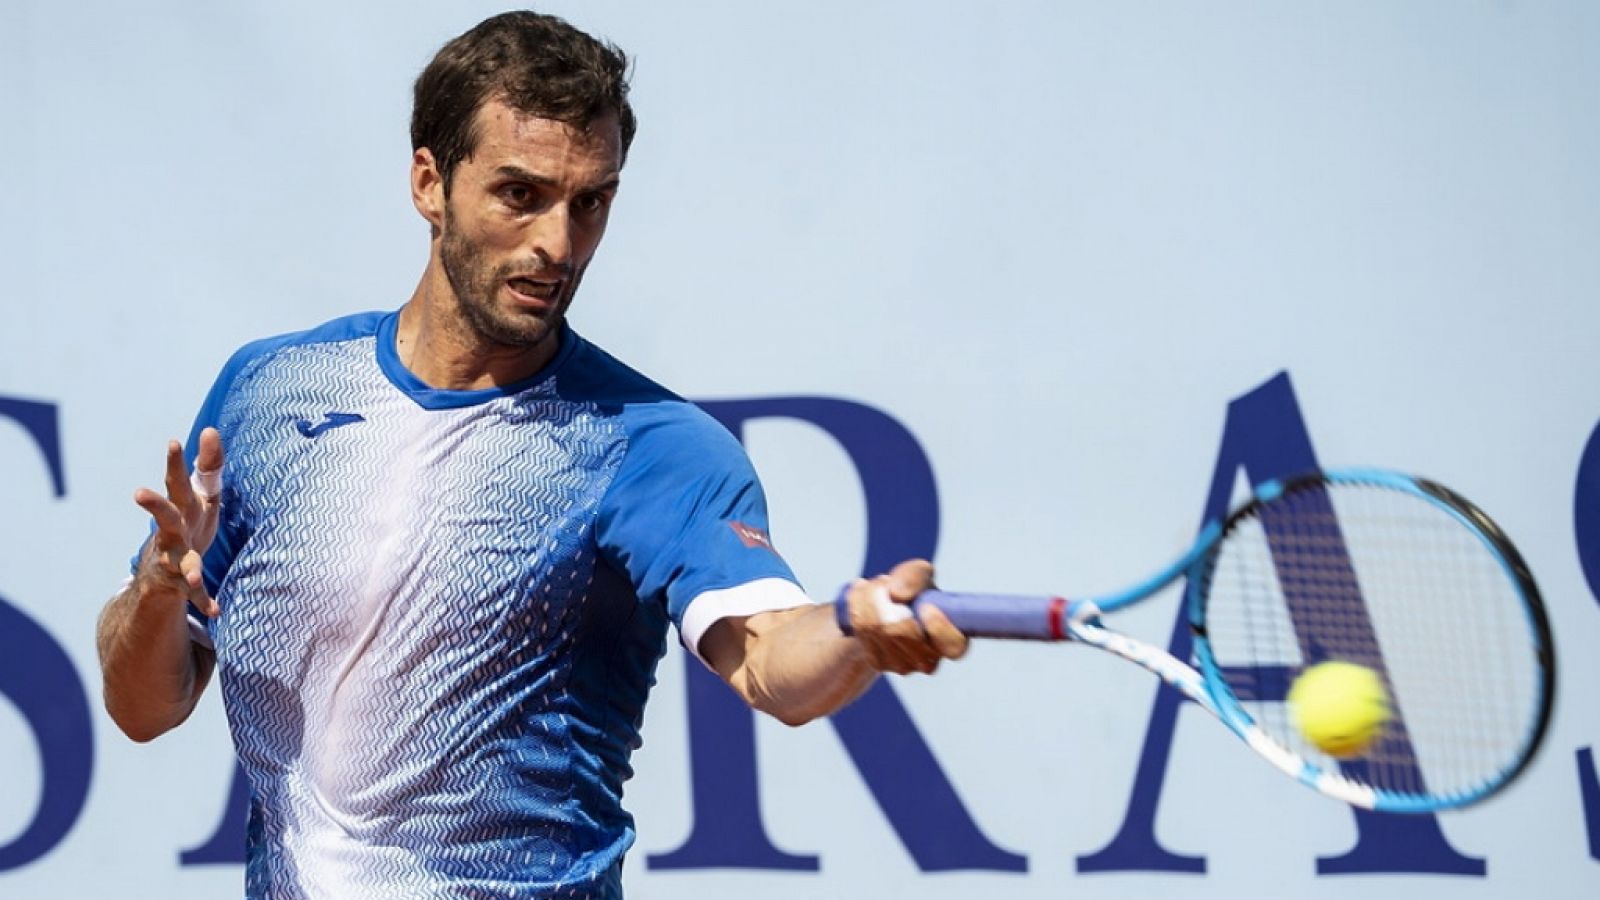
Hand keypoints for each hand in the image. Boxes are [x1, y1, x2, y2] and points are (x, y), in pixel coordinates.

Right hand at [132, 428, 224, 617]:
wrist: (162, 569)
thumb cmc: (189, 522)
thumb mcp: (203, 494)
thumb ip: (209, 463)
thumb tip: (210, 430)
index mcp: (183, 509)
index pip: (178, 482)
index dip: (176, 463)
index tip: (173, 441)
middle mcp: (173, 532)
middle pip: (166, 517)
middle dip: (154, 505)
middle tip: (137, 493)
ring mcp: (173, 558)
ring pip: (179, 561)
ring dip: (186, 569)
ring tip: (191, 579)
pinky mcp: (180, 582)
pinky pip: (194, 593)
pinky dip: (205, 601)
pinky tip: (217, 612)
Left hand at [843, 559, 967, 673]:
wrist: (885, 608)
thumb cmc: (912, 590)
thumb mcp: (918, 574)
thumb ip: (914, 576)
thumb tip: (897, 595)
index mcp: (952, 638)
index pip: (954, 646)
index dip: (940, 628)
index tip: (926, 607)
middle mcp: (931, 659)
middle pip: (901, 633)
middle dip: (885, 600)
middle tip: (883, 581)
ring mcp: (904, 665)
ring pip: (876, 630)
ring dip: (868, 601)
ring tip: (874, 588)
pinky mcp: (880, 663)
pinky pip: (862, 632)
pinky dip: (858, 610)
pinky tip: (862, 603)